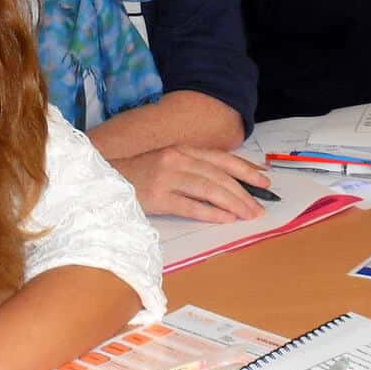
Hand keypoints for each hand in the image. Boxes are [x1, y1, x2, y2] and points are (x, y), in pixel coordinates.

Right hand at [110, 145, 270, 221]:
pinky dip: (211, 213)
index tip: (264, 180)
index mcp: (182, 150)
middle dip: (244, 191)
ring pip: (209, 189)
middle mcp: (177, 160)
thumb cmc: (139, 175)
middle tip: (259, 206)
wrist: (105, 178)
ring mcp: (167, 177)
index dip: (245, 169)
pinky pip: (191, 206)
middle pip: (219, 175)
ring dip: (233, 203)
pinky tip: (226, 219)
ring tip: (248, 214)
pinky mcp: (158, 197)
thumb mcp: (168, 163)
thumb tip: (225, 182)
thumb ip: (192, 168)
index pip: (221, 159)